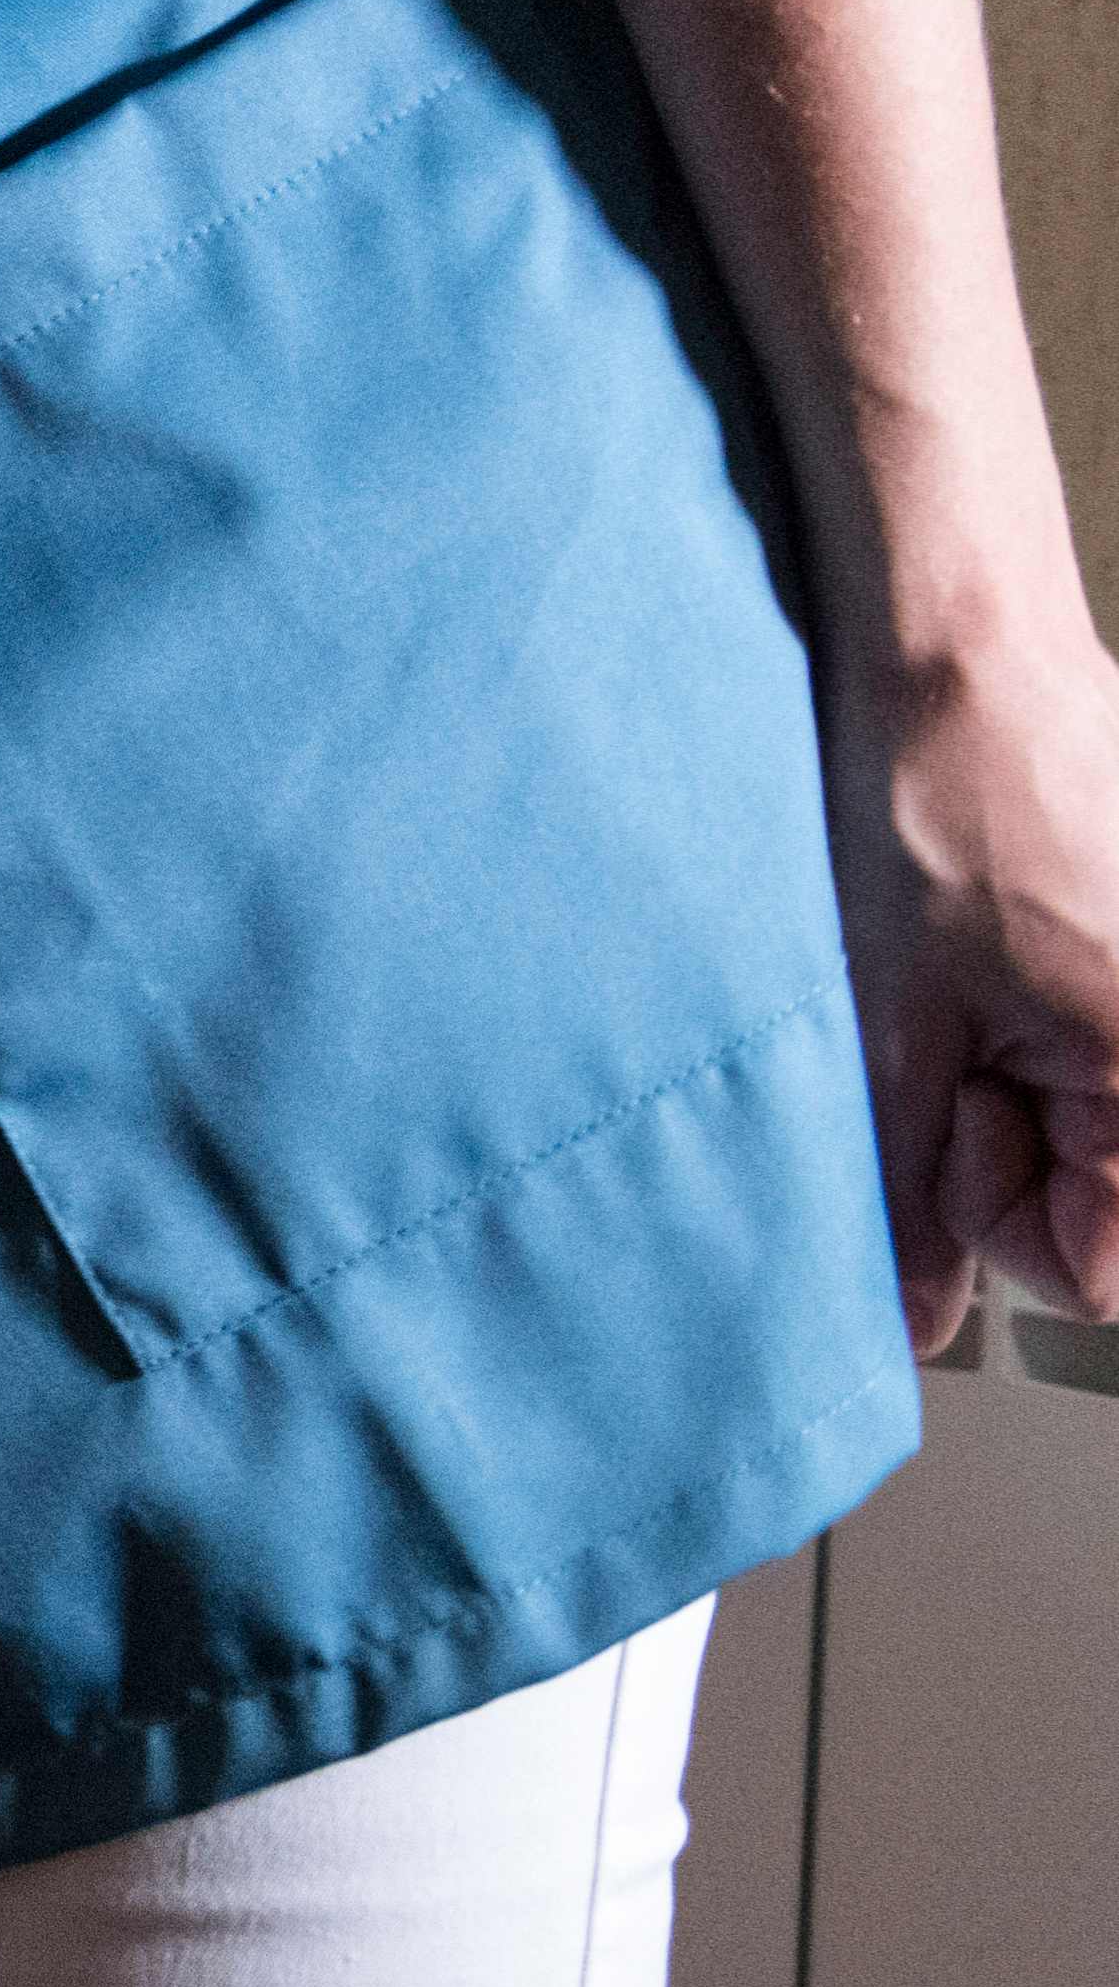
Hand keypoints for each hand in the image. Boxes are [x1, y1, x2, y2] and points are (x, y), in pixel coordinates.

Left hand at [827, 615, 1118, 1350]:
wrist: (965, 661)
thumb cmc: (936, 809)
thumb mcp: (889, 1031)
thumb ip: (907, 1194)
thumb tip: (915, 1325)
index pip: (1098, 1275)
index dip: (995, 1222)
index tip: (947, 1126)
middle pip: (1101, 1206)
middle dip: (1004, 1149)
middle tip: (950, 1041)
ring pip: (1095, 1130)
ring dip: (1017, 1087)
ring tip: (974, 988)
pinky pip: (1097, 1058)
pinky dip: (1037, 1032)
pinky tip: (1000, 962)